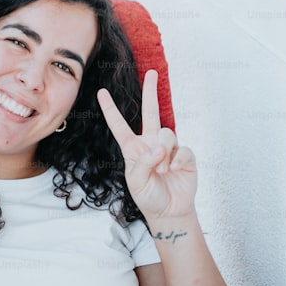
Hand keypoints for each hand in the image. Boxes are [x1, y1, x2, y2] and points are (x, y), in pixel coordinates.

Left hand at [97, 69, 196, 220]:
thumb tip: (158, 147)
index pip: (119, 125)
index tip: (101, 92)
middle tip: (152, 73)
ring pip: (167, 133)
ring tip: (162, 171)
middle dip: (151, 92)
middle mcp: (149, 143)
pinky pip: (183, 149)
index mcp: (132, 148)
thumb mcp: (135, 181)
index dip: (110, 109)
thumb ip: (143, 163)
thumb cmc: (148, 195)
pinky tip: (175, 170)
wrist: (169, 211)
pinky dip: (178, 160)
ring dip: (164, 152)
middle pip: (150, 112)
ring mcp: (168, 148)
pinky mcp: (184, 155)